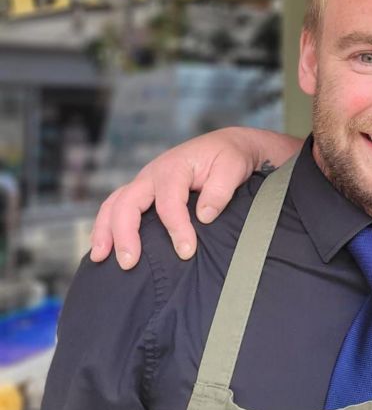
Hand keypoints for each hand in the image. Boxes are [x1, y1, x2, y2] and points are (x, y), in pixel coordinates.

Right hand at [89, 127, 301, 268]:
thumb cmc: (229, 157)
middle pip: (127, 203)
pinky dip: (107, 227)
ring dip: (105, 231)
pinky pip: (117, 208)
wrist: (226, 146)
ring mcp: (144, 183)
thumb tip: (204, 216)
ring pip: (114, 205)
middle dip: (125, 234)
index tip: (187, 252)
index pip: (168, 202)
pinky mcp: (143, 192)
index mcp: (174, 168)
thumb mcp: (233, 167)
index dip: (176, 229)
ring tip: (101, 258)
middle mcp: (152, 175)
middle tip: (130, 263)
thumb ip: (220, 190)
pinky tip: (105, 249)